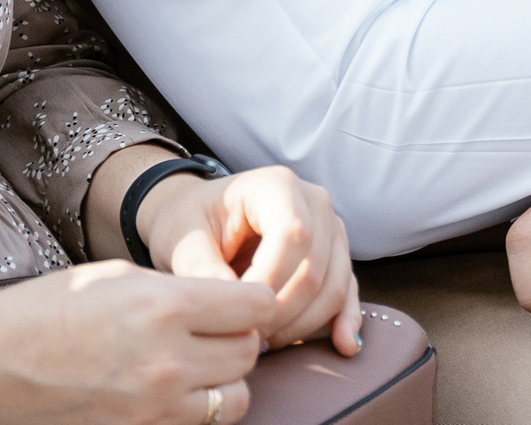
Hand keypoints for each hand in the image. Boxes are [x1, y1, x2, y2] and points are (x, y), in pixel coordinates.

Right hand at [0, 260, 273, 424]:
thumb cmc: (44, 311)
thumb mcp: (116, 277)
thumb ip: (176, 290)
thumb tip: (220, 301)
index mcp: (164, 305)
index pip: (256, 305)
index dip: (253, 300)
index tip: (239, 300)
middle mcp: (168, 359)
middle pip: (248, 352)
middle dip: (239, 338)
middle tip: (215, 330)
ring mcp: (155, 405)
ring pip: (235, 397)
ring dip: (225, 379)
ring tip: (197, 363)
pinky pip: (199, 423)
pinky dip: (200, 408)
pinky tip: (176, 390)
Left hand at [139, 166, 361, 354]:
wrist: (199, 219)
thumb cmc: (189, 222)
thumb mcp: (183, 239)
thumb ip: (202, 267)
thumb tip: (233, 301)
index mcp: (277, 186)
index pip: (293, 235)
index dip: (270, 281)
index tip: (237, 312)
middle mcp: (314, 202)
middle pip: (315, 267)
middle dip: (282, 312)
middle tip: (246, 338)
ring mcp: (331, 229)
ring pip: (333, 286)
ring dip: (302, 324)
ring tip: (264, 342)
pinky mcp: (335, 256)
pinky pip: (347, 291)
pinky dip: (344, 319)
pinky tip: (344, 345)